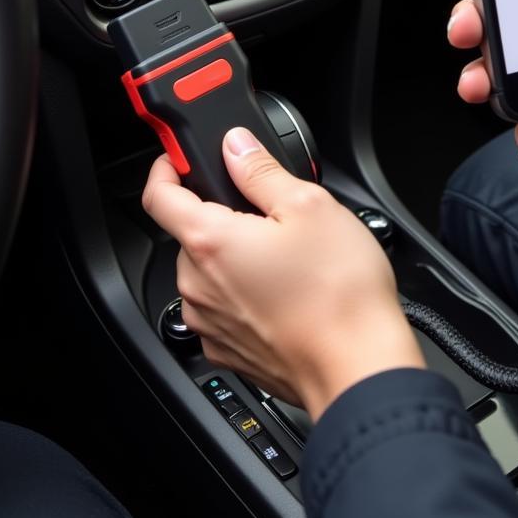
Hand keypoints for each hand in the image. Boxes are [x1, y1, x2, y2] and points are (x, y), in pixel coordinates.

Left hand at [142, 128, 423, 420]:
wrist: (359, 370)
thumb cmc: (339, 294)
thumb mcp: (309, 206)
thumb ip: (261, 170)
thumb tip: (236, 146)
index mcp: (209, 242)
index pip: (158, 196)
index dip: (166, 169)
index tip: (178, 161)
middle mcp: (198, 286)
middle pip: (191, 234)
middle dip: (222, 218)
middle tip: (269, 217)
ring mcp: (210, 324)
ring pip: (208, 273)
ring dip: (235, 259)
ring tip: (288, 261)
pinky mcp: (228, 351)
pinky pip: (224, 309)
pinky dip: (245, 295)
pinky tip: (287, 295)